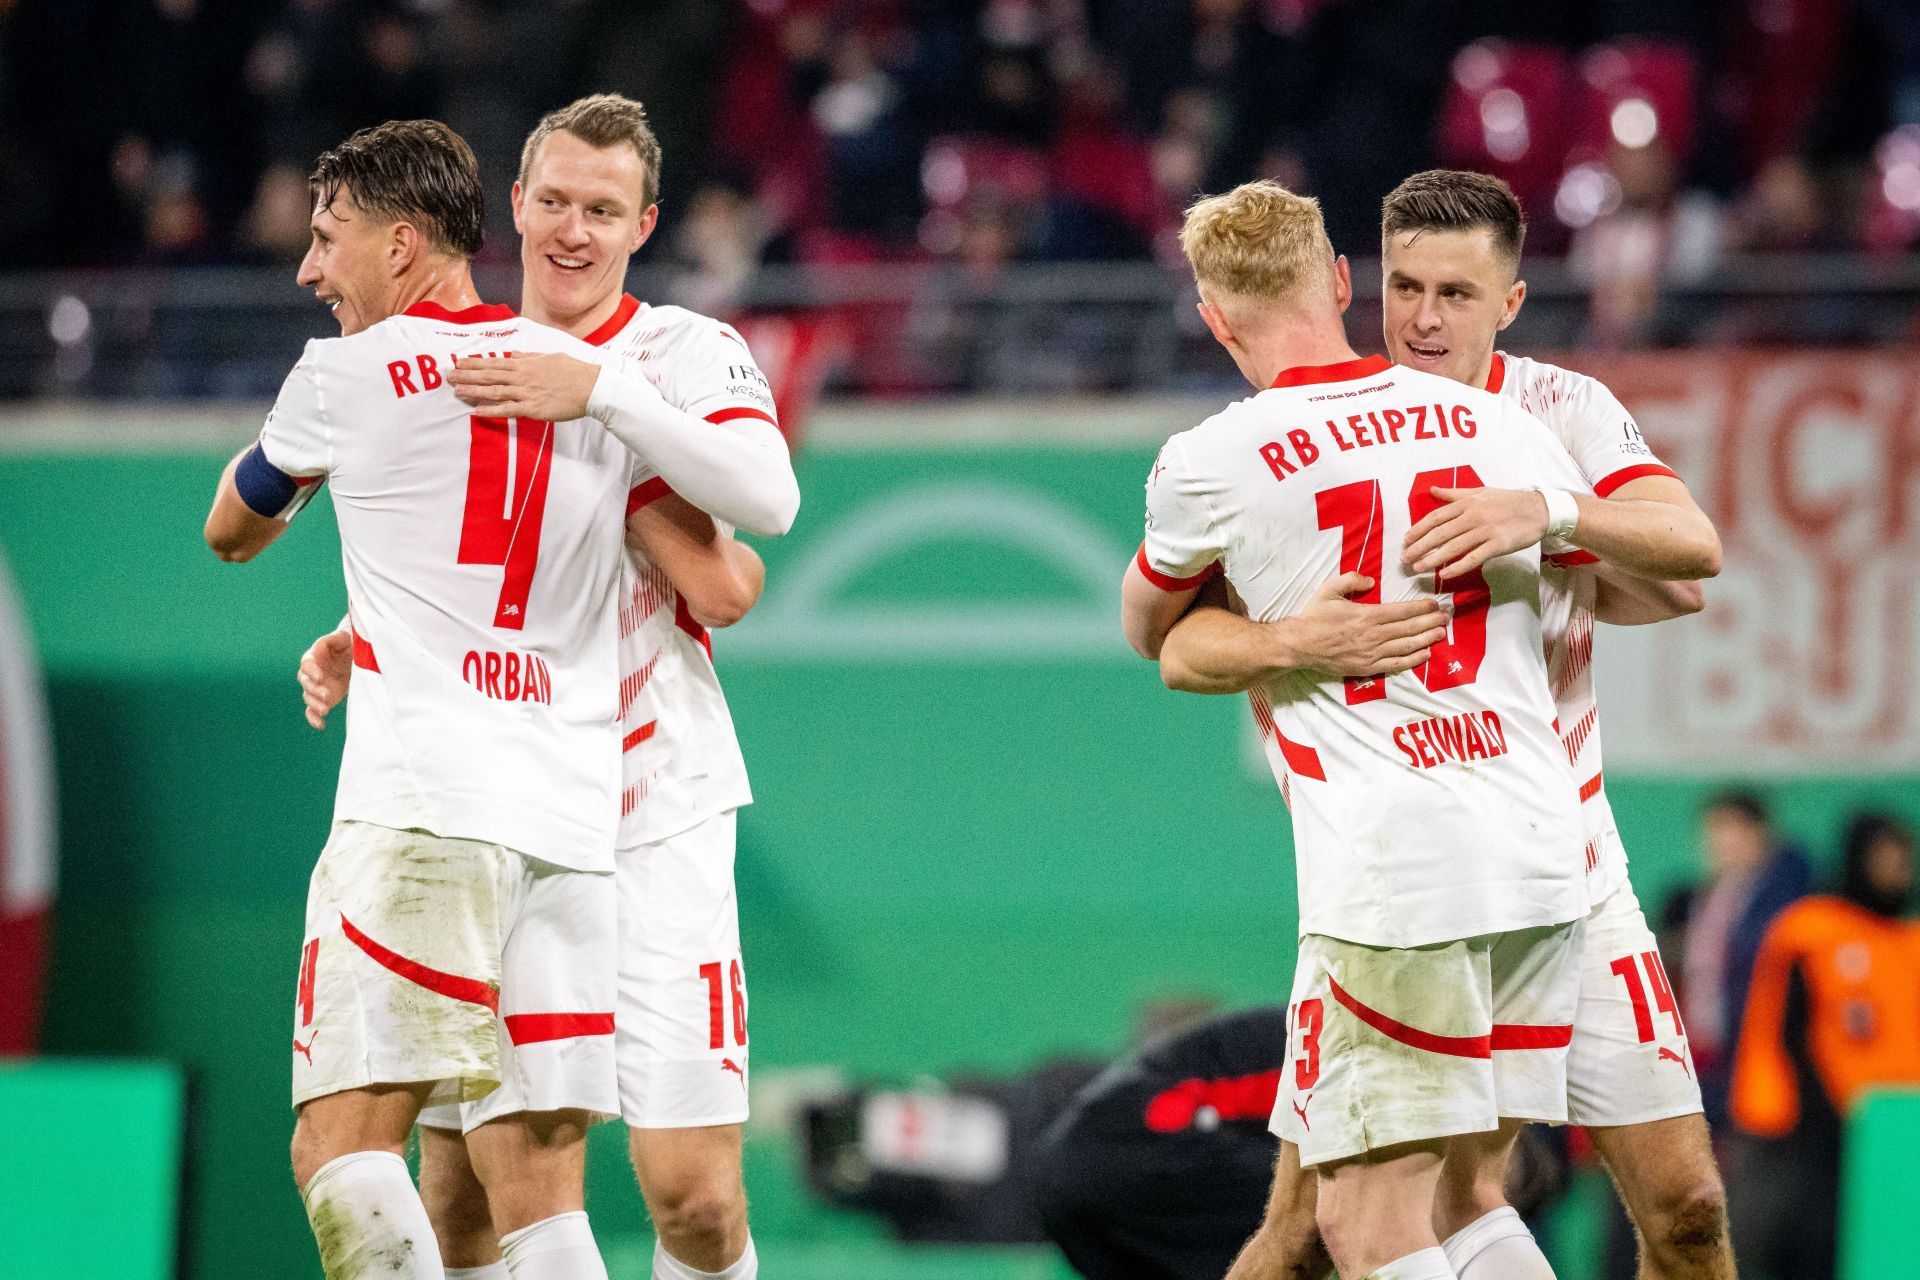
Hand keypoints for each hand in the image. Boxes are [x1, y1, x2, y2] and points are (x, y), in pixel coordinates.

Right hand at [298, 630, 352, 729]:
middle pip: (306, 682)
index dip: (311, 671)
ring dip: (314, 704)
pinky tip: (321, 725)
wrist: (351, 659)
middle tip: (327, 695)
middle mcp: (311, 673)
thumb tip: (337, 640)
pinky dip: (313, 718)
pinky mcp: (321, 699)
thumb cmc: (347, 645)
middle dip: (314, 690)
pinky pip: (312, 710)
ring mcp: (315, 687)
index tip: (320, 677)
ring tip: (325, 710)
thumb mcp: (344, 638)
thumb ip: (338, 638)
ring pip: (308, 697)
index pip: (307, 663)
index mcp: (314, 656)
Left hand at [449, 353, 600, 421]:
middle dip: (467, 376)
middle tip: (449, 376)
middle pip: (489, 375)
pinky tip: (476, 411)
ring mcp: (526, 393)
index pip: (494, 362)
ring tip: (456, 391)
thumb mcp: (549, 357)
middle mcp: (522, 377)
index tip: (459, 362)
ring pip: (494, 392)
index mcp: (526, 363)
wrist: (591, 388)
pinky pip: (507, 410)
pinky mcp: (533, 409)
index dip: (475, 363)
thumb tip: (513, 353)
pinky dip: (491, 411)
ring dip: (473, 391)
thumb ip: (529, 356)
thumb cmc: (574, 371)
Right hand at [1285, 573, 1448, 677]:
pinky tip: (1426, 654)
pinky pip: (1395, 664)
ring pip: (1406, 646)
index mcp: (1367, 615)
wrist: (1300, 645)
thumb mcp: (1328, 590)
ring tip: (1441, 633)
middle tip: (1446, 617)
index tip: (1435, 604)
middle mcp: (1373, 635)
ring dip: (1427, 639)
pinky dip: (1413, 660)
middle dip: (1430, 622)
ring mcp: (1372, 653)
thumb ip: (1350, 580)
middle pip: (1409, 628)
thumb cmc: (1314, 616)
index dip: (1421, 607)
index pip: (1402, 611)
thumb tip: (1370, 581)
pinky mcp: (1367, 667)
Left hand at [1403, 487, 1548, 580]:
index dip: (1418, 529)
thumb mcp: (1480, 492)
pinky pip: (1474, 557)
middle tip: (1404, 559)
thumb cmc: (1508, 501)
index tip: (1405, 540)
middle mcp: (1473, 516)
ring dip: (1433, 559)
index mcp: (1467, 503)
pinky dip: (1458, 567)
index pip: (1436, 517)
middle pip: (1440, 533)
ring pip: (1453, 546)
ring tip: (1418, 568)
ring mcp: (1485, 530)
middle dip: (1419, 547)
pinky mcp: (1497, 544)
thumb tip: (1432, 490)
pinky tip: (1444, 574)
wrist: (1539, 510)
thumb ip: (1454, 494)